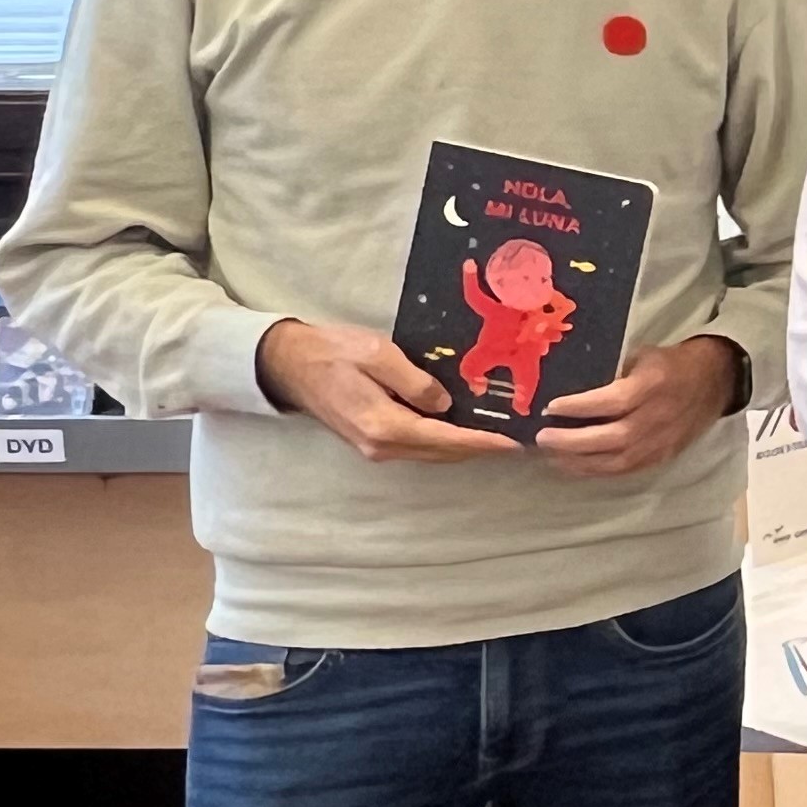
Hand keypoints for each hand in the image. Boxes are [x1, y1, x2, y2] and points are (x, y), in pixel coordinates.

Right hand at [253, 318, 519, 464]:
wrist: (289, 364)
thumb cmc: (334, 352)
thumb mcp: (378, 355)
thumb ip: (415, 382)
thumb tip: (445, 404)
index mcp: (384, 426)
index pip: (446, 439)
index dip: (483, 442)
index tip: (514, 443)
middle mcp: (381, 446)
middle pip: (443, 453)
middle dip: (480, 448)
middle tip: (517, 438)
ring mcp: (375, 448)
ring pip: (432, 454)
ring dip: (464, 448)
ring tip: (498, 434)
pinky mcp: (372, 442)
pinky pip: (418, 447)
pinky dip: (444, 443)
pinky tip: (463, 429)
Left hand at [535, 338, 749, 479]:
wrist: (717, 381)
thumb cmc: (673, 363)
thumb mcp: (644, 355)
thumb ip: (614, 373)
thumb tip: (574, 387)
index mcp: (653, 385)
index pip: (612, 402)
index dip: (579, 408)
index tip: (550, 408)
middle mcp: (658, 417)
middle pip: (612, 438)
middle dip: (573, 441)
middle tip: (543, 438)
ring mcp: (662, 441)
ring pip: (618, 461)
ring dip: (581, 462)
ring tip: (553, 456)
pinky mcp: (663, 456)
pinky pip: (628, 470)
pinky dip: (599, 471)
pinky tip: (578, 466)